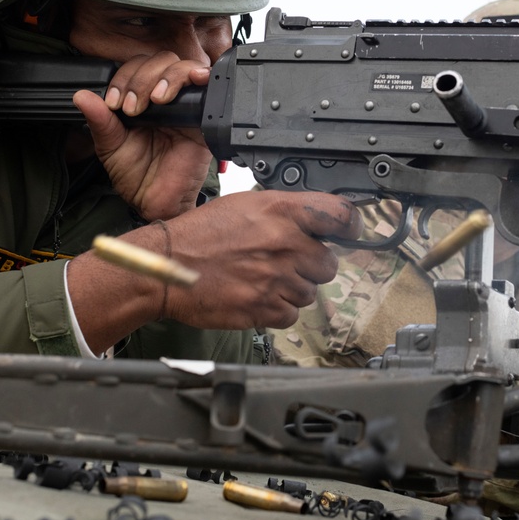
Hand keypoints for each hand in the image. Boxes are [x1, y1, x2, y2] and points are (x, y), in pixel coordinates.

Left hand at [73, 54, 214, 220]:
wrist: (155, 202)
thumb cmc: (136, 177)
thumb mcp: (110, 145)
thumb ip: (100, 120)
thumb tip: (81, 95)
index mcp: (143, 100)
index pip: (137, 67)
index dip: (124, 78)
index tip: (113, 102)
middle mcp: (166, 99)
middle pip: (161, 61)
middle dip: (141, 78)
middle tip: (131, 107)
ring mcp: (186, 107)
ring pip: (181, 67)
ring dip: (165, 78)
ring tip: (154, 101)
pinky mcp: (204, 118)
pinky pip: (206, 88)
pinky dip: (196, 77)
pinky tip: (184, 85)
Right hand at [160, 190, 361, 329]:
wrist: (168, 265)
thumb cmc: (202, 234)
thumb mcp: (246, 205)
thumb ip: (285, 213)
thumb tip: (318, 225)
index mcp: (280, 210)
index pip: (339, 214)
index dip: (350, 226)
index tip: (350, 232)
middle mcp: (283, 242)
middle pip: (328, 264)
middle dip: (311, 266)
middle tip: (286, 264)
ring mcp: (274, 277)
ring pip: (310, 292)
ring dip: (292, 289)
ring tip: (263, 279)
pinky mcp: (264, 307)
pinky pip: (291, 314)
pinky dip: (278, 309)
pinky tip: (257, 296)